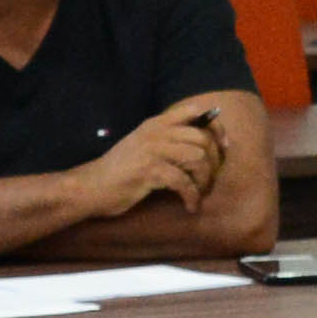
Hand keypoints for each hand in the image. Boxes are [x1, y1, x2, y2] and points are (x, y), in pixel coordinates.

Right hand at [108, 105, 226, 212]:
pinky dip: (192, 197)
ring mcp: (152, 150)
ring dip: (204, 180)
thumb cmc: (122, 170)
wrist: (92, 187)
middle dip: (214, 162)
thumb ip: (169, 139)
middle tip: (210, 180)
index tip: (223, 147)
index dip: (216, 127)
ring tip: (199, 193)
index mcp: (156, 123)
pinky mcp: (150, 171)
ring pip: (198, 158)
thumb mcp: (144, 146)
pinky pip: (184, 182)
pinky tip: (190, 206)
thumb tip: (206, 145)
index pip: (194, 111)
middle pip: (202, 139)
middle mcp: (156, 132)